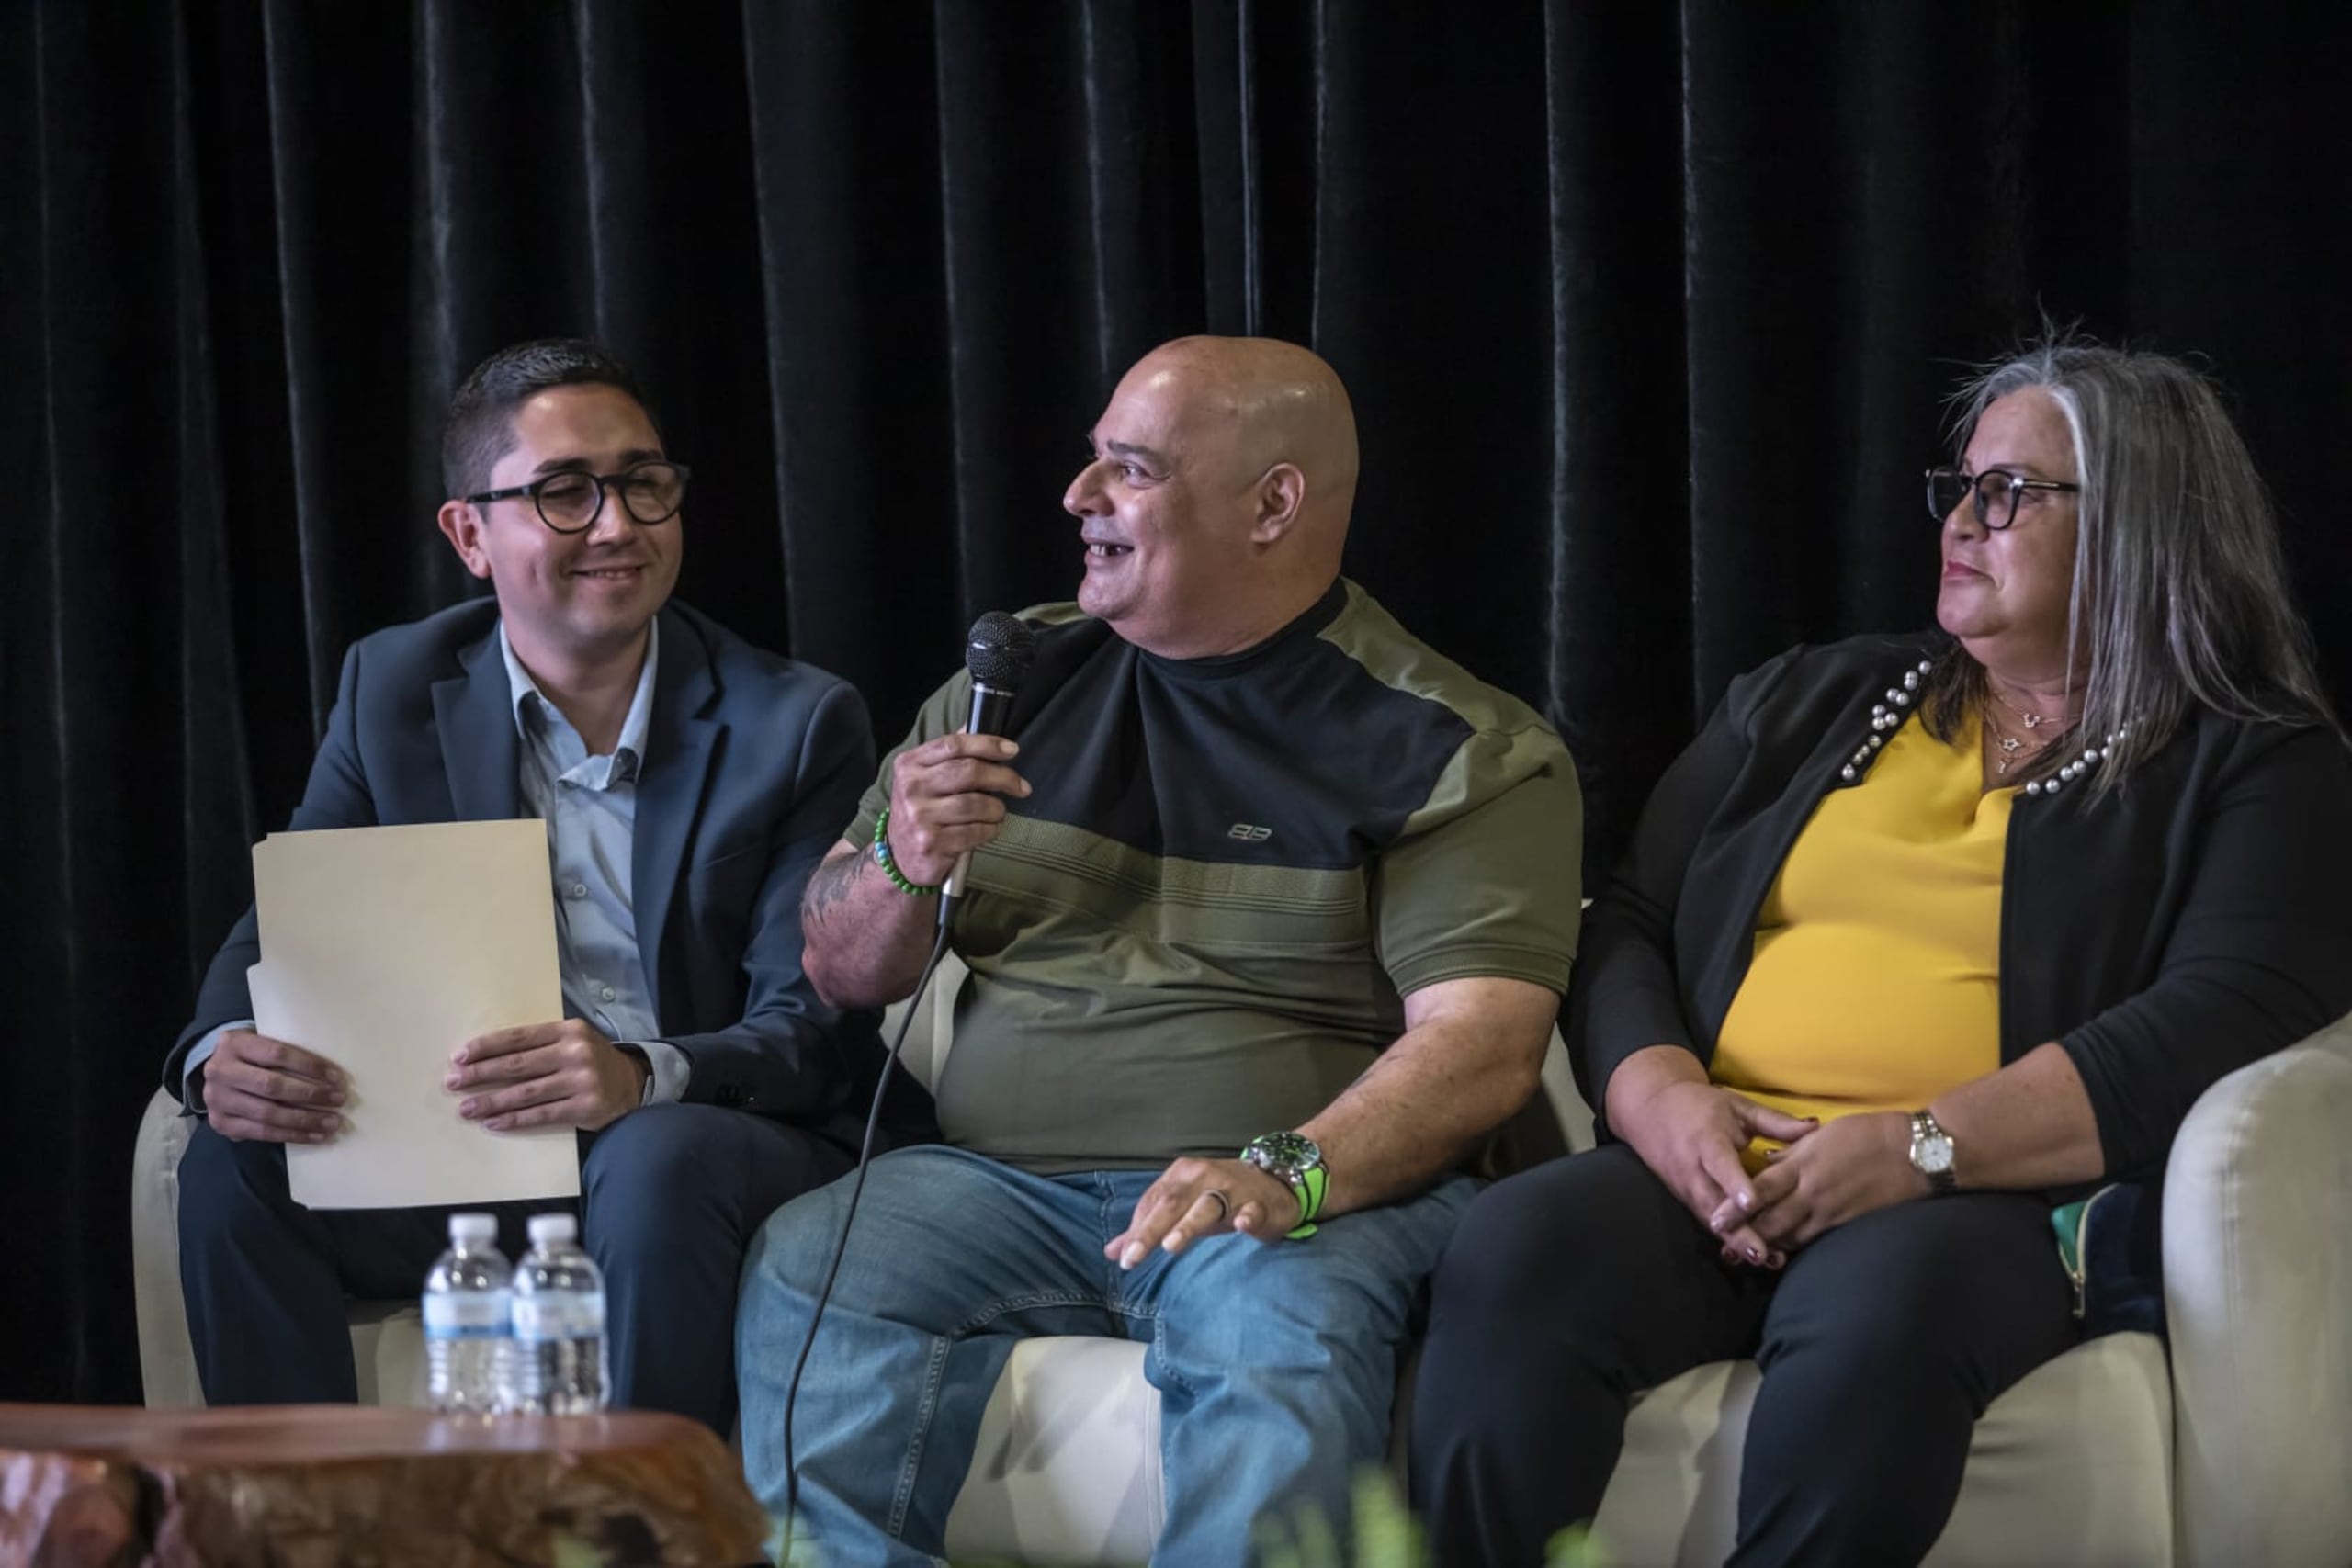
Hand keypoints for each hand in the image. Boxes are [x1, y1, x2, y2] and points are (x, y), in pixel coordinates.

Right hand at [201, 1029, 347, 1142]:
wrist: (217, 1073)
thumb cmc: (252, 1056)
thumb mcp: (262, 1042)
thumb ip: (286, 1053)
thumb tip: (332, 1074)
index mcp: (234, 1044)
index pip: (278, 1054)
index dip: (309, 1066)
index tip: (336, 1077)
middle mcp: (221, 1071)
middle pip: (272, 1086)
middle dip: (310, 1095)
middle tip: (339, 1100)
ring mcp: (217, 1100)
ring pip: (268, 1113)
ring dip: (305, 1120)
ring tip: (332, 1122)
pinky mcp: (221, 1123)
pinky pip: (261, 1133)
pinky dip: (291, 1135)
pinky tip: (314, 1135)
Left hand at [446, 1020, 647, 1131]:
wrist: (634, 1084)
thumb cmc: (592, 1061)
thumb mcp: (573, 1041)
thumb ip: (541, 1045)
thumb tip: (489, 1058)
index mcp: (568, 1031)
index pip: (518, 1037)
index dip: (486, 1047)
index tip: (460, 1057)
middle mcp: (575, 1053)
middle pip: (517, 1064)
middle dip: (480, 1074)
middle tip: (453, 1082)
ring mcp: (581, 1081)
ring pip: (525, 1093)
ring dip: (491, 1101)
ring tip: (466, 1108)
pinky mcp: (584, 1107)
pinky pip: (541, 1115)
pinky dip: (514, 1119)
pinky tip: (493, 1123)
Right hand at [883, 734, 1030, 886]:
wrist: (900, 856)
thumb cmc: (921, 810)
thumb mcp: (923, 776)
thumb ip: (949, 752)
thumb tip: (978, 721)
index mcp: (909, 765)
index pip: (953, 744)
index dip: (987, 744)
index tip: (1011, 749)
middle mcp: (911, 789)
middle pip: (969, 772)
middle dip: (1002, 777)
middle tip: (1020, 786)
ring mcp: (920, 817)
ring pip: (975, 804)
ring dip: (996, 809)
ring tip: (998, 812)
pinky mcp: (932, 844)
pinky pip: (975, 831)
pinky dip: (990, 829)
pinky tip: (988, 829)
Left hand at [1103, 1157, 1299, 1269]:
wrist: (1274, 1181)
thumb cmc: (1219, 1197)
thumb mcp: (1182, 1209)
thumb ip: (1148, 1227)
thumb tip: (1113, 1252)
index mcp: (1181, 1175)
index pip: (1154, 1202)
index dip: (1138, 1229)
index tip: (1125, 1258)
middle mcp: (1204, 1176)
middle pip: (1172, 1203)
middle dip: (1152, 1230)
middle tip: (1134, 1256)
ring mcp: (1233, 1188)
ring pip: (1208, 1205)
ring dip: (1189, 1224)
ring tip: (1172, 1245)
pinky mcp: (1259, 1203)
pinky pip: (1252, 1210)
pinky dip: (1247, 1216)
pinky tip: (1241, 1226)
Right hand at [1614, 1073, 1817, 1268]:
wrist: (1650, 1110)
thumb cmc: (1700, 1105)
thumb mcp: (1737, 1106)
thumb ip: (1775, 1121)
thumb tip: (1816, 1127)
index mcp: (1706, 1140)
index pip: (1720, 1164)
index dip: (1735, 1183)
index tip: (1752, 1202)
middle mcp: (1693, 1169)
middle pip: (1714, 1205)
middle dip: (1738, 1231)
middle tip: (1763, 1252)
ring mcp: (1687, 1189)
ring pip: (1711, 1220)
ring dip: (1736, 1242)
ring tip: (1765, 1259)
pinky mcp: (1687, 1200)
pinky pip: (1709, 1222)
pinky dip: (1729, 1240)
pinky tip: (1752, 1254)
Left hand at [1719, 1110, 1926, 1250]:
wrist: (1915, 1153)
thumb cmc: (1868, 1135)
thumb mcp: (1822, 1135)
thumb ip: (1791, 1151)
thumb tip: (1766, 1162)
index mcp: (1804, 1166)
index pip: (1761, 1190)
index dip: (1737, 1207)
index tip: (1715, 1220)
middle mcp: (1813, 1193)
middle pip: (1772, 1221)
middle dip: (1746, 1235)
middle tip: (1723, 1247)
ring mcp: (1831, 1212)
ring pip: (1791, 1236)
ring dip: (1769, 1245)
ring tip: (1747, 1254)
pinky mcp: (1847, 1225)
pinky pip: (1814, 1239)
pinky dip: (1795, 1245)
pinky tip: (1784, 1251)